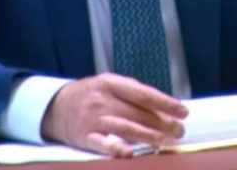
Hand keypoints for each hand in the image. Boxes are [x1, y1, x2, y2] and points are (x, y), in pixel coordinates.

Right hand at [42, 73, 188, 156]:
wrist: (53, 106)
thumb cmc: (89, 95)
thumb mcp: (108, 86)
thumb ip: (132, 94)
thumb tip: (164, 107)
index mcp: (111, 83)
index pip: (143, 94)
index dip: (165, 103)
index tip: (183, 111)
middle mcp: (102, 100)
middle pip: (137, 112)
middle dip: (162, 122)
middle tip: (179, 131)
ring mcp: (92, 119)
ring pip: (124, 128)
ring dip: (148, 135)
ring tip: (165, 142)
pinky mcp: (84, 137)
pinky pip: (101, 144)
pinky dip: (116, 148)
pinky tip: (130, 154)